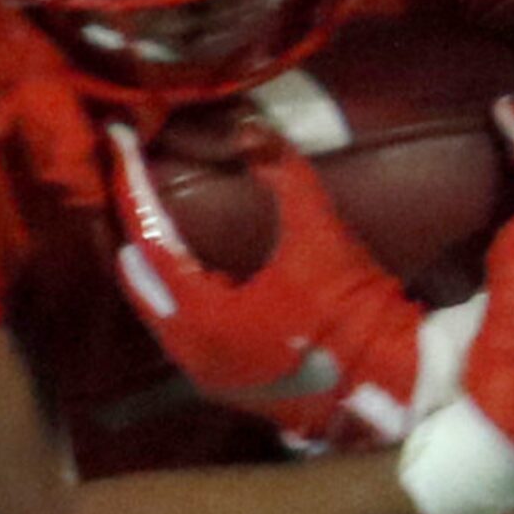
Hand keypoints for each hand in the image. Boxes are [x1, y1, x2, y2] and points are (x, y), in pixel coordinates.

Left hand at [107, 122, 472, 446]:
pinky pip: (181, 328)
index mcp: (203, 320)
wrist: (395, 387)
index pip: (149, 244)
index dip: (133, 190)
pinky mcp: (226, 384)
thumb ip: (283, 174)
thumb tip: (249, 127)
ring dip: (154, 261)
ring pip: (158, 308)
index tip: (118, 146)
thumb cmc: (355, 310)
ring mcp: (206, 375)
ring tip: (151, 208)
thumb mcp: (319, 235)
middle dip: (135, 224)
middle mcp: (190, 353)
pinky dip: (176, 291)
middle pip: (141, 279)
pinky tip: (185, 261)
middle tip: (131, 174)